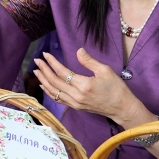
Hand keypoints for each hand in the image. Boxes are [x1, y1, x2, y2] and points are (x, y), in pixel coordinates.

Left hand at [33, 48, 147, 127]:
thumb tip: (78, 51)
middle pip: (54, 82)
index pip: (62, 72)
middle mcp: (76, 95)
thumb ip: (89, 61)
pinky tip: (44, 85)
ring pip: (53, 92)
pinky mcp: (75, 107)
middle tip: (37, 60)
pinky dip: (49, 92)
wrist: (122, 108)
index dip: (52, 63)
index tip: (45, 54)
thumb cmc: (116, 88)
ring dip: (43, 81)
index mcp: (83, 85)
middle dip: (44, 70)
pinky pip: (58, 99)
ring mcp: (74, 103)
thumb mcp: (105, 71)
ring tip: (36, 71)